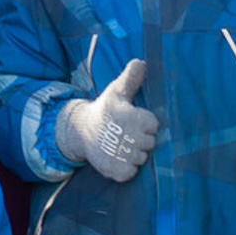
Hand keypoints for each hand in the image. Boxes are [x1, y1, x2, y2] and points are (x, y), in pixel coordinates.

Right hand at [56, 60, 158, 183]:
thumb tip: (142, 62)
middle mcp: (127, 137)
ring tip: (121, 144)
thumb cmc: (104, 110)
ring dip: (134, 153)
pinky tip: (118, 157)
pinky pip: (132, 172)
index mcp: (129, 116)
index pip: (153, 125)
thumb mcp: (116, 91)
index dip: (146, 123)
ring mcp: (121, 156)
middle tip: (126, 133)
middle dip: (141, 138)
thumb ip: (131, 78)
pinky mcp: (116, 171)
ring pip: (142, 158)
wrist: (81, 132)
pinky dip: (127, 168)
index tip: (134, 120)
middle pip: (150, 143)